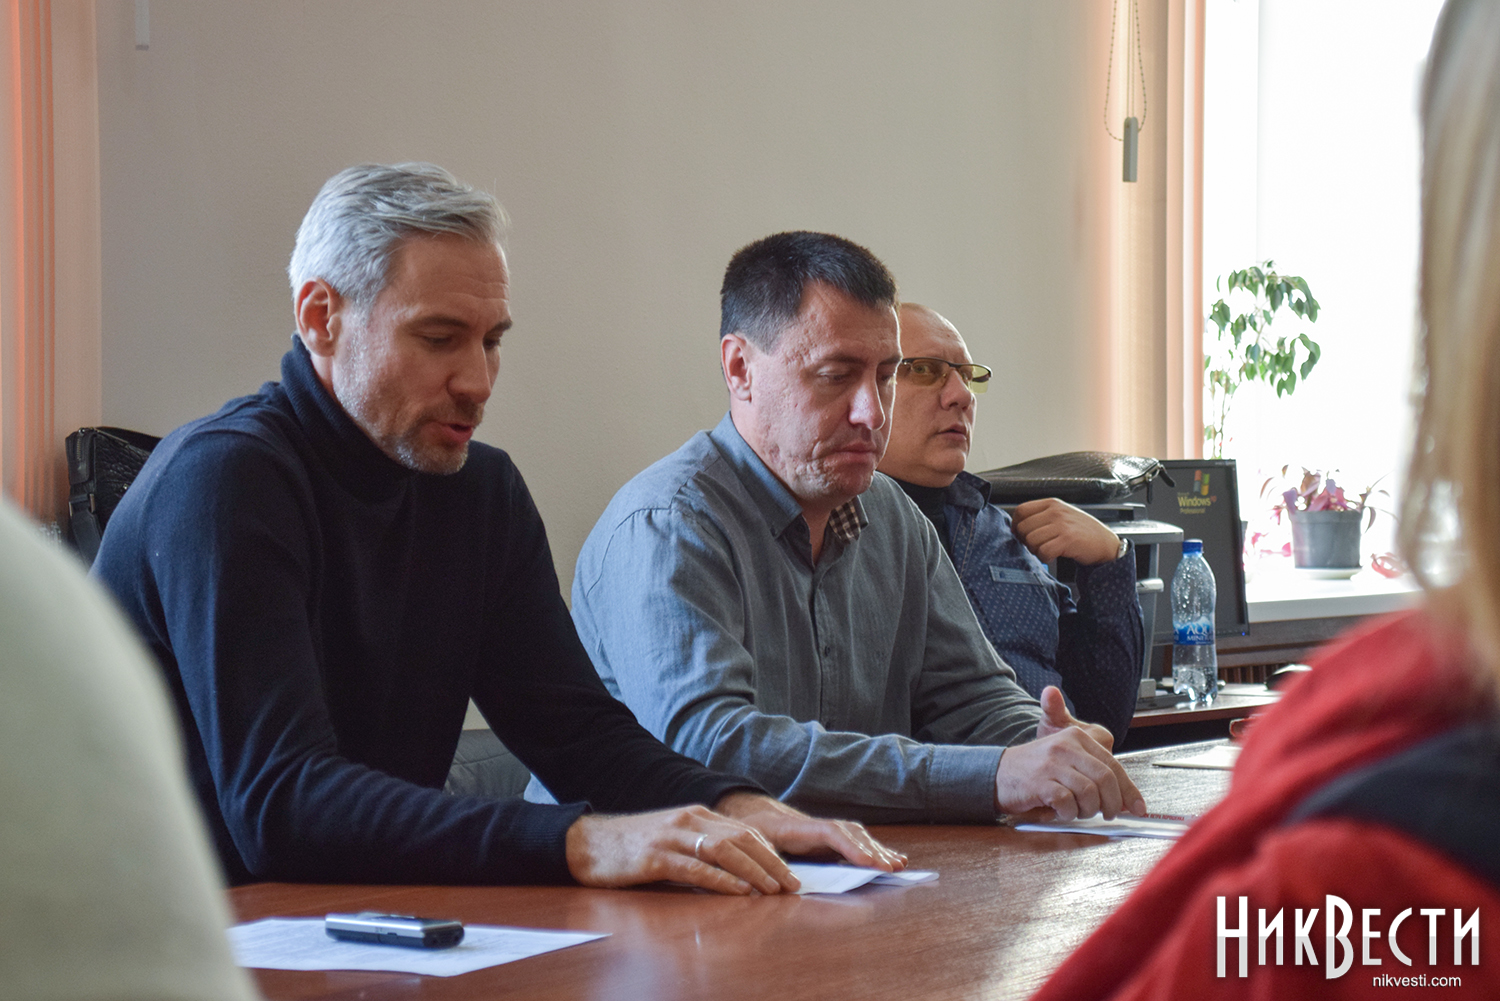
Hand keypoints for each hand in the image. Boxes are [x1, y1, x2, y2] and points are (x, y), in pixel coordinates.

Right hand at [565, 805, 800, 894]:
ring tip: (773, 890)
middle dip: (771, 862)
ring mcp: (672, 837)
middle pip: (741, 839)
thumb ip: (701, 846)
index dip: (769, 851)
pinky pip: (696, 868)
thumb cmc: (632, 846)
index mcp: (695, 814)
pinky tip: (739, 891)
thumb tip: (736, 869)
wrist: (588, 843)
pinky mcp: (655, 857)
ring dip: (753, 870)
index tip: (788, 871)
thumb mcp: (673, 839)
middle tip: (791, 884)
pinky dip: (721, 880)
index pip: (743, 830)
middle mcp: (688, 820)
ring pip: (724, 850)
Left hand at [714, 791, 906, 871]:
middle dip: (870, 850)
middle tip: (890, 868)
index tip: (868, 862)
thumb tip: (784, 883)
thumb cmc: (750, 833)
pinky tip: (892, 859)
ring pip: (855, 837)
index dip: (850, 847)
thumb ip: (765, 862)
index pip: (830, 833)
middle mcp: (815, 826)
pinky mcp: (827, 841)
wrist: (749, 816)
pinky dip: (873, 851)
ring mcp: (823, 832)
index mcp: (797, 827)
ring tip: (897, 865)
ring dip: (876, 850)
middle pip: (849, 834)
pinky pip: (854, 843)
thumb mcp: (750, 846)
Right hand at [994, 687, 1145, 819]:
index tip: (1137, 807)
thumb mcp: (1068, 761)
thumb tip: (1126, 799)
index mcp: (1077, 737)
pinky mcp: (1039, 782)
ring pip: (1089, 792)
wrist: (998, 773)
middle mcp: (1065, 746)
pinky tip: (1062, 812)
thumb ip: (1096, 773)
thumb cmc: (1037, 770)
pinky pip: (1067, 802)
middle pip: (1105, 778)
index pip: (1113, 765)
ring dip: (1088, 810)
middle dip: (1112, 803)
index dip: (1129, 790)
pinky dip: (1068, 814)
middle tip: (1109, 814)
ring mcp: (1051, 763)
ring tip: (1079, 812)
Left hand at [1011, 498, 1121, 565]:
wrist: (1105, 543)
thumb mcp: (1062, 515)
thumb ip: (1042, 516)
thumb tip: (1017, 527)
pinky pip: (1043, 551)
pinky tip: (1053, 556)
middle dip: (1026, 541)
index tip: (1020, 535)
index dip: (1016, 525)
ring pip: (1031, 540)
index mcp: (1052, 503)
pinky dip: (1045, 558)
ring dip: (1036, 550)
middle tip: (1037, 546)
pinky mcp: (1067, 540)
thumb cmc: (1082, 531)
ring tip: (1047, 550)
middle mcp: (1055, 511)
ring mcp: (1062, 525)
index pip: (1021, 510)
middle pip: (1023, 527)